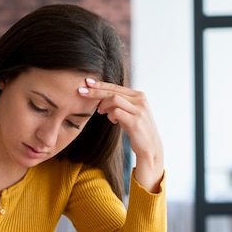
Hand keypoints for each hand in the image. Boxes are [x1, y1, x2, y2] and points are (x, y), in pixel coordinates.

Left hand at [78, 77, 163, 191]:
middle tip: (81, 91)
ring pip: (114, 99)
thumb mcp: (129, 114)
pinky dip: (110, 115)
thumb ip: (120, 104)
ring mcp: (139, 110)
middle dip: (96, 91)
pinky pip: (116, 112)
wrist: (150, 149)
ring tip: (99, 111)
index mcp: (139, 96)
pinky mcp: (135, 121)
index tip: (87, 83)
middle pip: (113, 91)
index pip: (116, 87)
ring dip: (103, 104)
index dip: (101, 84)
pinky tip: (112, 120)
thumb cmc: (137, 131)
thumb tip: (101, 98)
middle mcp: (140, 100)